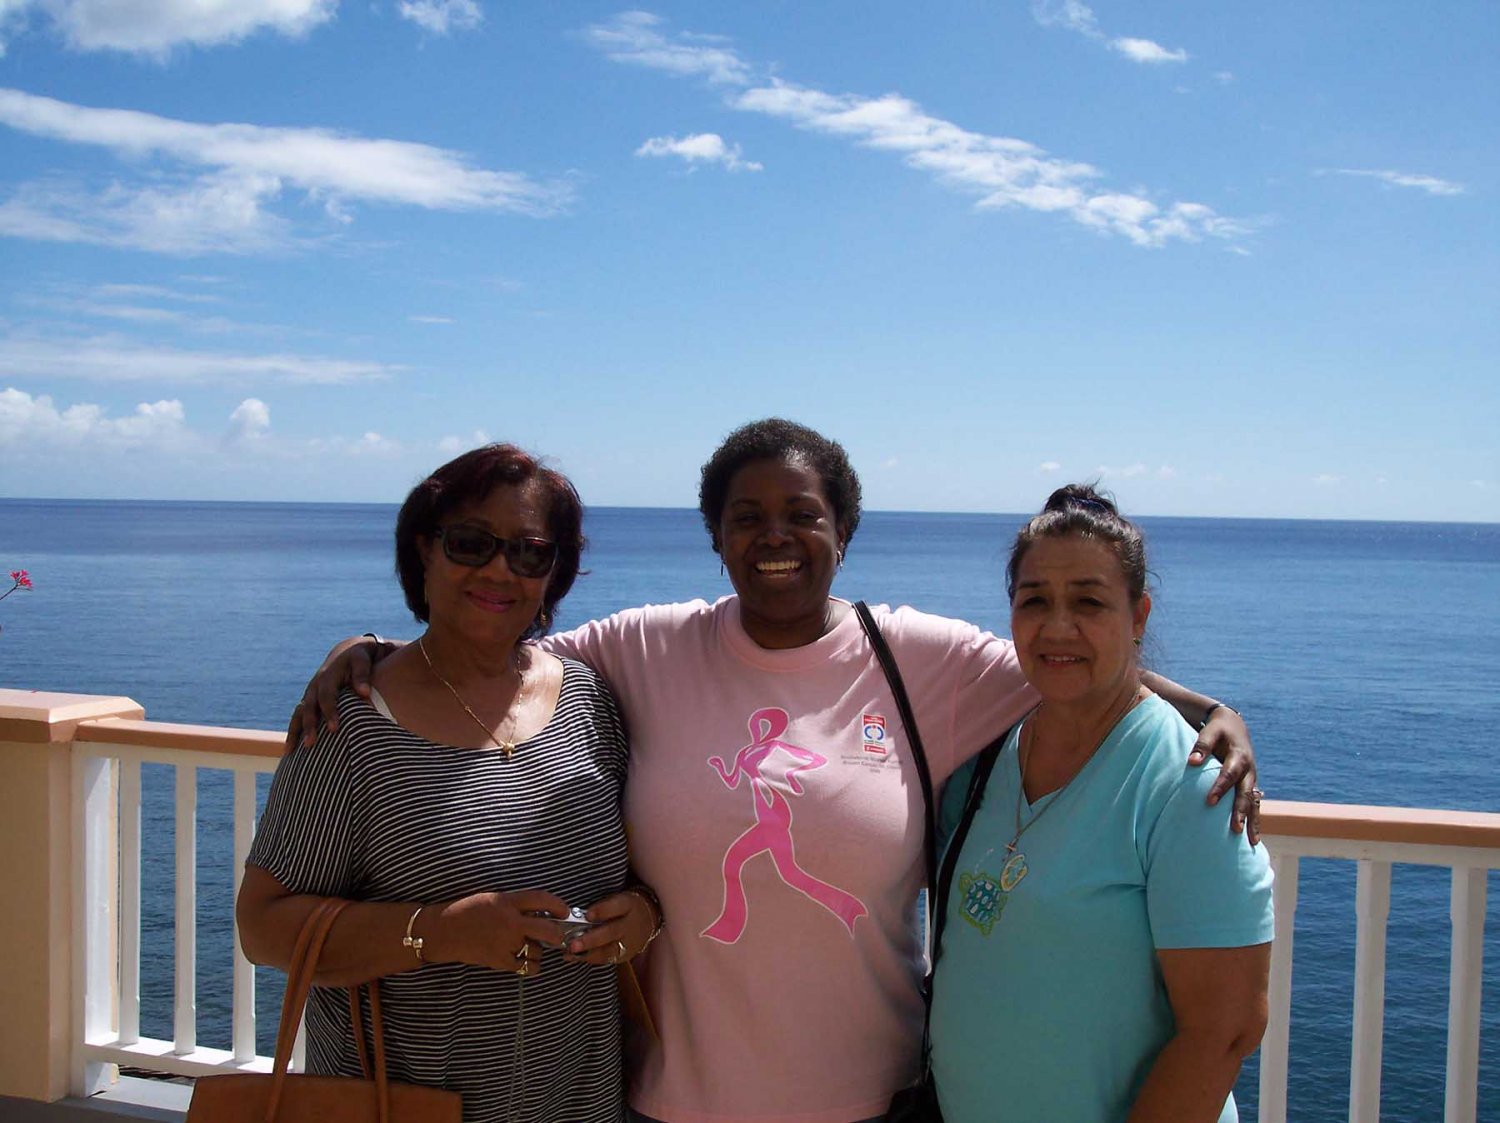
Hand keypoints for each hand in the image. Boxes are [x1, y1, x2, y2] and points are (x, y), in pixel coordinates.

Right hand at [285, 635, 397, 749]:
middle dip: (309, 726)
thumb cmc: (360, 657)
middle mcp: (315, 686)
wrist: (348, 651)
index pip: (327, 696)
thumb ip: (362, 675)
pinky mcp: (309, 701)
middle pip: (308, 707)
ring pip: (298, 713)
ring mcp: (310, 694)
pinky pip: (298, 717)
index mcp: (328, 676)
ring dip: (295, 732)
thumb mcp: (363, 660)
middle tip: (310, 745)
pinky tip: (290, 750)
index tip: (334, 729)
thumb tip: (364, 693)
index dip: (330, 712)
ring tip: (289, 752)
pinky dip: (294, 731)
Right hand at [429, 890, 570, 976]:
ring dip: (538, 949)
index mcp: (507, 901)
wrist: (442, 931)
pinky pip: (526, 966)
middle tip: (559, 936)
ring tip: (530, 946)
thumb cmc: (466, 911)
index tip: (564, 911)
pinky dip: (530, 965)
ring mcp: (505, 943)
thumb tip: (540, 913)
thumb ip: (515, 905)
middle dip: (558, 934)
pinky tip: (527, 961)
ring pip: (537, 950)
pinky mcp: (499, 961)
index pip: (542, 899)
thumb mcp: (492, 899)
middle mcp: (509, 922)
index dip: (559, 905)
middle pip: (548, 929)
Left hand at [562, 889, 659, 966]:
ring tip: (571, 953)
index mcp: (628, 905)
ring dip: (588, 953)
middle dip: (591, 940)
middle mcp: (630, 925)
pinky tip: (576, 957)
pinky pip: (608, 959)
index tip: (588, 914)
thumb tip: (577, 915)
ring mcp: (629, 942)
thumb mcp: (618, 899)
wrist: (648, 919)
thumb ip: (602, 906)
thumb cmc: (626, 908)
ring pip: (609, 950)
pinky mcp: (626, 955)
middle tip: (573, 944)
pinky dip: (591, 958)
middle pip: (611, 932)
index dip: (602, 911)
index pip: (617, 906)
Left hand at [1189, 708, 1260, 844]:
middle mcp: (1249, 770)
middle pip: (1246, 793)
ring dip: (1253, 822)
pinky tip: (1252, 838)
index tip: (1210, 802)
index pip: (1229, 774)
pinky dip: (1254, 820)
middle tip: (1235, 829)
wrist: (1234, 725)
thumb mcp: (1211, 731)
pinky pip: (1255, 805)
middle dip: (1241, 811)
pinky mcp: (1251, 785)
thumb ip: (1201, 745)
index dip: (1220, 788)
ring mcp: (1252, 779)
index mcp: (1239, 756)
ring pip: (1255, 803)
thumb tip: (1192, 762)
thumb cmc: (1218, 729)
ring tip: (1251, 842)